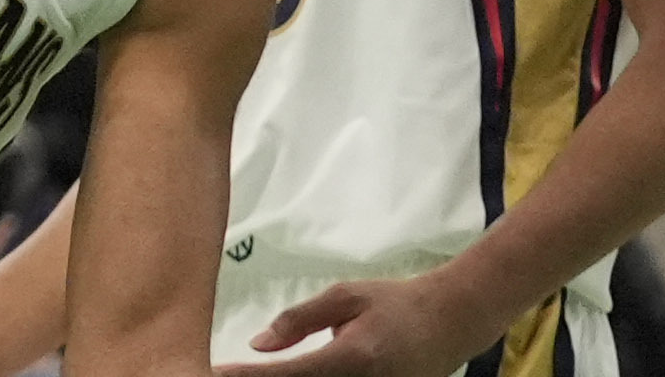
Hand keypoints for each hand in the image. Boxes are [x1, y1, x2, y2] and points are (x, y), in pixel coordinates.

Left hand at [217, 268, 477, 374]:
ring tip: (243, 374)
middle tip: (217, 373)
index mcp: (353, 357)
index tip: (212, 371)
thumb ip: (299, 320)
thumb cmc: (393, 303)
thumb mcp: (345, 297)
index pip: (289, 375)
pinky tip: (282, 376)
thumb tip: (257, 344)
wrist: (452, 323)